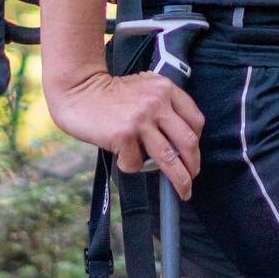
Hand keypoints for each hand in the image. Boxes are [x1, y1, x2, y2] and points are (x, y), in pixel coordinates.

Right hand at [48, 68, 205, 198]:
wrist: (81, 90)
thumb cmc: (112, 93)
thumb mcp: (145, 87)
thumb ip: (163, 105)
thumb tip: (177, 141)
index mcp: (166, 89)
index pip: (194, 119)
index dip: (198, 141)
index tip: (194, 154)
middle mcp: (157, 103)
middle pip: (187, 141)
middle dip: (194, 165)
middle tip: (193, 178)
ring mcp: (141, 120)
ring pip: (168, 158)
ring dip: (179, 179)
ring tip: (182, 190)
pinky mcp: (123, 135)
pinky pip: (136, 163)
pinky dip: (132, 166)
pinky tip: (122, 157)